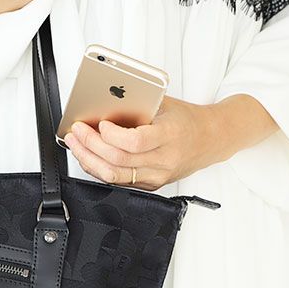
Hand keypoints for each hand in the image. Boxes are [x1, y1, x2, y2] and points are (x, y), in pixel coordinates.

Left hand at [62, 94, 278, 189]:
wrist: (212, 140)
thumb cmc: (186, 120)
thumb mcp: (165, 105)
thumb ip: (138, 106)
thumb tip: (103, 102)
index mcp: (170, 135)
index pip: (135, 142)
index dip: (112, 135)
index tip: (100, 124)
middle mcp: (164, 160)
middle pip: (118, 160)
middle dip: (91, 146)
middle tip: (77, 132)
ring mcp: (157, 176)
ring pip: (114, 176)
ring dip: (89, 160)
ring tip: (76, 145)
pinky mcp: (151, 185)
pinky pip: (119, 181)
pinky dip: (99, 169)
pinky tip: (89, 156)